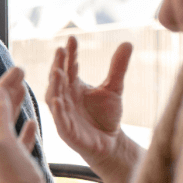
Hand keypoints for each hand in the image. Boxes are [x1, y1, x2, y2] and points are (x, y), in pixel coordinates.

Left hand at [0, 68, 53, 182]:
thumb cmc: (13, 178)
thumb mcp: (2, 142)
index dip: (2, 84)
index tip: (18, 68)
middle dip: (7, 90)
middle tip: (21, 71)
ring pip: (5, 123)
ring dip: (14, 105)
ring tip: (24, 88)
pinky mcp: (13, 165)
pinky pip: (17, 141)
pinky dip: (23, 129)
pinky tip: (30, 122)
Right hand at [45, 36, 131, 165]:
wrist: (111, 143)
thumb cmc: (107, 116)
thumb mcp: (114, 88)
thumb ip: (117, 67)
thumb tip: (128, 42)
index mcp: (73, 86)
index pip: (69, 66)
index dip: (70, 54)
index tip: (72, 39)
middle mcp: (64, 97)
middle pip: (58, 79)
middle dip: (58, 65)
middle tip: (61, 50)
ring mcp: (63, 114)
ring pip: (54, 97)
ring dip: (54, 85)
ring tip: (58, 72)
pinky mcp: (66, 131)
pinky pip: (59, 119)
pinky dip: (57, 110)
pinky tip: (57, 100)